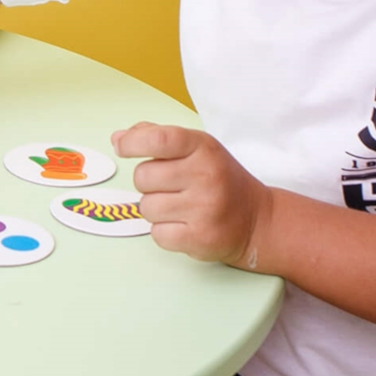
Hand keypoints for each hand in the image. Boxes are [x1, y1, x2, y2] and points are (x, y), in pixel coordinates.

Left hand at [111, 121, 270, 265]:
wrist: (258, 220)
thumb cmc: (219, 179)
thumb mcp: (196, 148)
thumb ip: (156, 136)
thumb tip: (118, 138)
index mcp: (203, 148)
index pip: (158, 139)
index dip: (132, 143)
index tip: (122, 147)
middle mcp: (205, 176)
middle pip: (142, 177)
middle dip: (148, 182)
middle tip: (171, 186)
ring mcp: (204, 209)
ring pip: (146, 207)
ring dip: (155, 208)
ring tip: (180, 206)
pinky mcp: (201, 238)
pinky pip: (157, 234)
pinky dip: (164, 231)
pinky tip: (184, 224)